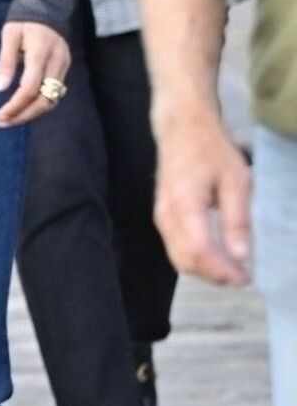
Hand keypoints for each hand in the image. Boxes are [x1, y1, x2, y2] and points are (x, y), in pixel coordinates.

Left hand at [0, 21, 70, 126]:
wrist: (49, 6)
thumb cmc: (24, 20)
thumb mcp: (10, 35)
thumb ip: (6, 61)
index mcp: (40, 52)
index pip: (30, 88)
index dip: (15, 106)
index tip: (0, 115)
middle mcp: (56, 62)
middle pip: (44, 99)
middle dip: (24, 115)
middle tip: (3, 122)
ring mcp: (64, 66)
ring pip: (52, 99)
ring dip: (32, 112)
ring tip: (11, 118)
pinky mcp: (65, 67)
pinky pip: (55, 92)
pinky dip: (40, 103)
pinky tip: (24, 107)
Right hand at [153, 107, 251, 285]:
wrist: (182, 127)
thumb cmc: (210, 149)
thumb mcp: (235, 180)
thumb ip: (237, 219)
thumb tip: (241, 255)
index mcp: (185, 205)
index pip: (201, 251)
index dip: (222, 271)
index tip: (245, 278)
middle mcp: (167, 215)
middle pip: (186, 260)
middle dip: (214, 276)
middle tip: (242, 278)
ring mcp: (160, 216)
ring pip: (178, 257)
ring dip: (204, 271)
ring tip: (231, 270)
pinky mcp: (161, 216)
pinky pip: (174, 247)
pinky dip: (194, 259)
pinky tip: (214, 257)